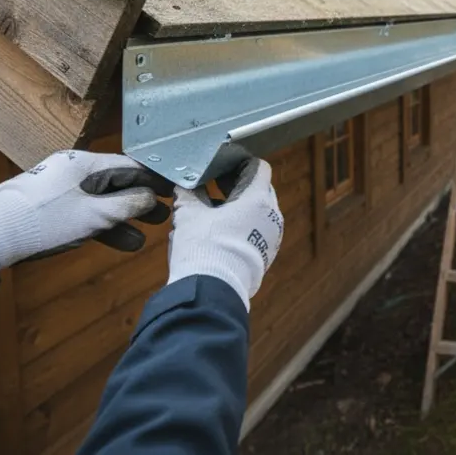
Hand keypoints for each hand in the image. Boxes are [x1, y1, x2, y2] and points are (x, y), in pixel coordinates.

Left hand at [0, 151, 172, 267]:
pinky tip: (121, 241)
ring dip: (124, 218)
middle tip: (164, 216)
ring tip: (145, 236)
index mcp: (86, 163)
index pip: (130, 166)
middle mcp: (75, 170)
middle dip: (141, 201)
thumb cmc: (48, 221)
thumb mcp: (96, 215)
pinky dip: (103, 225)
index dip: (155, 179)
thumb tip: (150, 197)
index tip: (174, 190)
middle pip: (117, 183)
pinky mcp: (52, 206)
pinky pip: (86, 211)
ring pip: (101, 200)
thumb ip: (128, 205)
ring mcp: (62, 188)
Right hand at [168, 158, 283, 310]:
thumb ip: (188, 193)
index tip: (220, 165)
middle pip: (259, 189)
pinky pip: (257, 231)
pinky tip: (219, 232)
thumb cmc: (203, 247)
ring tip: (211, 209)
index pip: (258, 168)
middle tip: (213, 184)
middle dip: (237, 185)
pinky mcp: (267, 255)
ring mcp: (272, 237)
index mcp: (258, 199)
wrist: (214, 291)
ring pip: (258, 212)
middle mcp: (272, 216)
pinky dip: (243, 226)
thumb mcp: (189, 214)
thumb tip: (182, 182)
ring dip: (239, 206)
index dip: (239, 163)